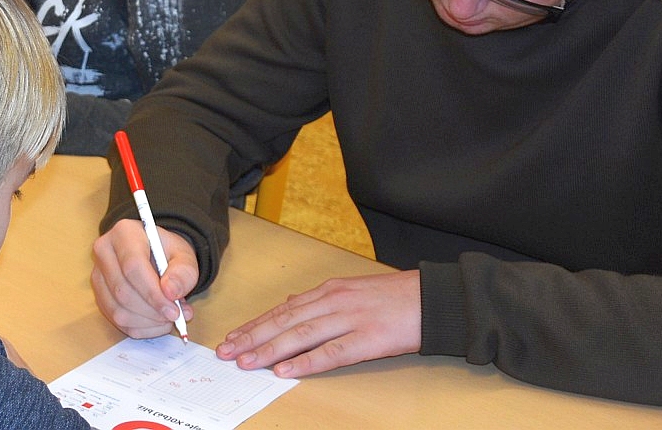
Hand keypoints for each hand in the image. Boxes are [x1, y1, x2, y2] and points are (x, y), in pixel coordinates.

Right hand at [91, 219, 197, 336]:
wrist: (155, 253)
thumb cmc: (167, 253)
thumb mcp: (184, 256)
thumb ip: (183, 273)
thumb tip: (171, 293)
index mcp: (124, 233)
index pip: (132, 267)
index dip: (153, 293)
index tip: (174, 310)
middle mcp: (104, 251)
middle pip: (122, 291)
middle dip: (152, 311)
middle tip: (175, 316)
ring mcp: (98, 275)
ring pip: (117, 310)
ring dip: (147, 322)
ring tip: (168, 317)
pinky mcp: (99, 295)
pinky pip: (116, 321)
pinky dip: (141, 328)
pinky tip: (156, 321)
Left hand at [215, 270, 420, 378]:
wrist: (434, 298)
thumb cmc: (394, 297)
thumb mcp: (351, 291)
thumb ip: (320, 301)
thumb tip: (289, 306)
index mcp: (328, 292)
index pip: (282, 310)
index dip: (255, 325)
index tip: (232, 337)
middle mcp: (333, 302)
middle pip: (283, 322)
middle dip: (252, 337)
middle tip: (227, 352)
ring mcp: (350, 319)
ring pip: (299, 335)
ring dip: (269, 350)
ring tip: (246, 362)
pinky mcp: (368, 339)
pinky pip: (331, 352)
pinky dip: (305, 362)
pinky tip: (285, 370)